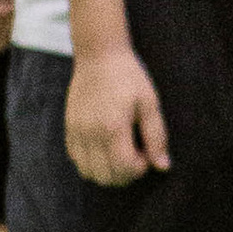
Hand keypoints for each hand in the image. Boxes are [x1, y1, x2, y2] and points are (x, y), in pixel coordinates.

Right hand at [66, 43, 168, 185]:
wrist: (99, 55)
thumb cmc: (129, 77)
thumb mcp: (150, 103)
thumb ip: (156, 137)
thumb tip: (163, 166)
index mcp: (112, 127)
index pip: (124, 168)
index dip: (139, 169)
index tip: (146, 154)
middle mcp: (90, 133)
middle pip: (105, 176)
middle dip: (125, 174)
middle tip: (136, 155)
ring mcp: (76, 132)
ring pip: (88, 172)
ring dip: (107, 171)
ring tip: (120, 153)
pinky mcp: (69, 127)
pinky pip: (76, 159)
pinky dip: (91, 162)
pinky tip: (105, 147)